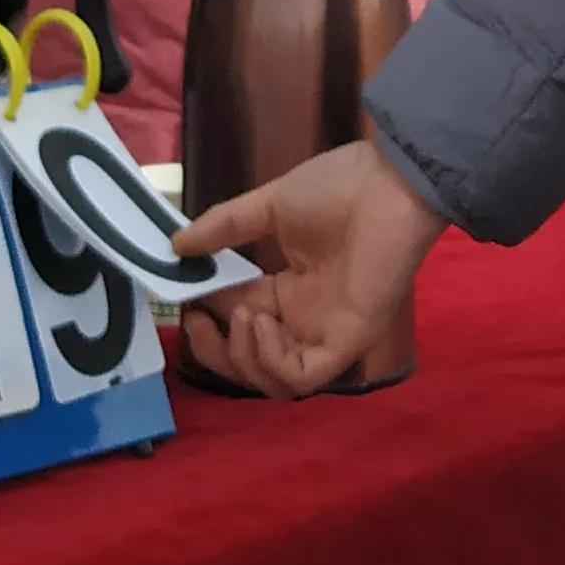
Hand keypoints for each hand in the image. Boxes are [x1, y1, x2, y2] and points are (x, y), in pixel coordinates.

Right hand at [172, 139, 445, 397]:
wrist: (388, 182)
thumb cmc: (337, 188)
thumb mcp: (269, 205)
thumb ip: (225, 227)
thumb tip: (176, 244)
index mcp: (290, 289)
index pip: (240, 318)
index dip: (209, 317)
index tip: (182, 299)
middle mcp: (306, 318)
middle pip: (253, 362)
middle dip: (217, 352)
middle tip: (195, 323)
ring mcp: (327, 333)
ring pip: (275, 382)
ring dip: (244, 358)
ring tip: (240, 316)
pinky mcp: (347, 341)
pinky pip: (304, 376)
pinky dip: (273, 360)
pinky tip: (261, 322)